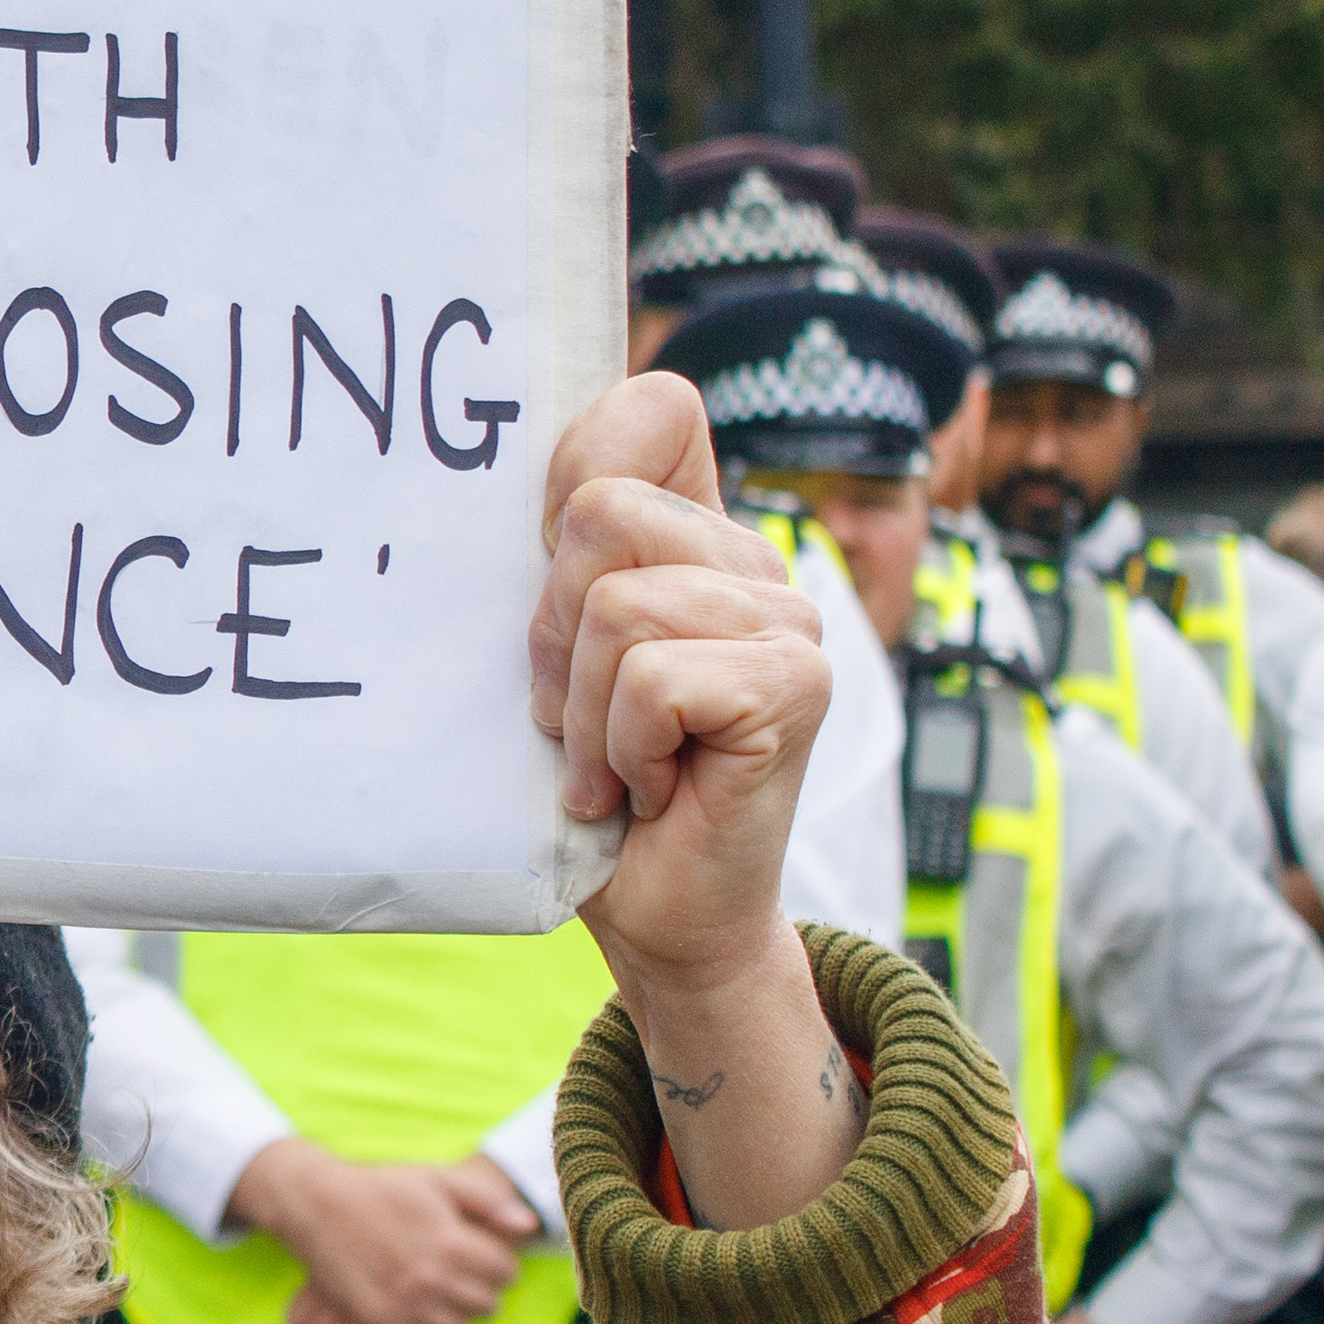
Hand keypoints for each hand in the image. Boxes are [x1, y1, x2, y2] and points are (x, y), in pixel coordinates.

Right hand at [232, 1143, 539, 1323]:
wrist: (316, 1204)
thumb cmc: (381, 1188)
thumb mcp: (437, 1180)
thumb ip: (488, 1201)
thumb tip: (529, 1227)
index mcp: (451, 1241)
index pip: (505, 1272)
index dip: (499, 1263)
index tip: (482, 1256)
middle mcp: (430, 1277)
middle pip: (486, 1305)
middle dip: (481, 1291)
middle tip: (461, 1276)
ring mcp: (403, 1303)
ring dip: (455, 1315)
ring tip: (439, 1294)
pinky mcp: (377, 1321)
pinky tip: (415, 1312)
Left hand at [534, 374, 856, 1230]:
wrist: (655, 914)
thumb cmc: (587, 787)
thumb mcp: (546, 656)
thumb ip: (548, 555)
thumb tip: (526, 454)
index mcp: (691, 533)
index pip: (650, 408)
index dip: (580, 459)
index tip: (544, 563)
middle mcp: (750, 560)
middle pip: (593, 514)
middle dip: (551, 634)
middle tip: (577, 715)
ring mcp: (787, 620)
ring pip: (616, 606)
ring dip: (582, 710)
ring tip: (610, 762)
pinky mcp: (797, 685)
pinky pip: (653, 678)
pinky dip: (621, 747)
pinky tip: (646, 787)